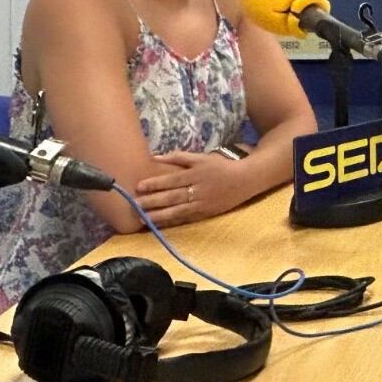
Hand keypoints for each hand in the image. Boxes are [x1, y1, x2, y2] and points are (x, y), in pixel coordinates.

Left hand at [135, 151, 255, 227]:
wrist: (246, 179)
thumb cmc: (221, 166)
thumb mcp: (201, 157)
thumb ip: (179, 157)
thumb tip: (155, 157)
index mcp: (196, 173)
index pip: (172, 180)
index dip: (155, 184)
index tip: (139, 187)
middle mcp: (199, 189)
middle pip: (173, 196)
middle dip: (153, 201)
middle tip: (135, 205)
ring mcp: (203, 203)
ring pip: (178, 210)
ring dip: (159, 215)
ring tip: (143, 218)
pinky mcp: (206, 213)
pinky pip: (186, 218)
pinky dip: (172, 222)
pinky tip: (160, 224)